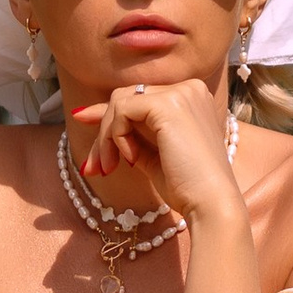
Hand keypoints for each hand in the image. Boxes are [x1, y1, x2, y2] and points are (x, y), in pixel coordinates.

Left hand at [68, 77, 239, 228]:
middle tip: (93, 165)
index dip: (109, 112)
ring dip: (106, 137)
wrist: (210, 204)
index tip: (82, 120)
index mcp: (191, 98)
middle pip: (127, 98)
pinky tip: (130, 159)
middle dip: (103, 131)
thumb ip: (131, 135)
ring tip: (107, 167)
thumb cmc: (186, 186)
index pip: (140, 97)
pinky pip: (123, 111)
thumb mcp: (153, 155)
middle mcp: (188, 88)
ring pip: (121, 102)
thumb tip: (93, 118)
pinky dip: (116, 136)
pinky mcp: (168, 105)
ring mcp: (180, 94)